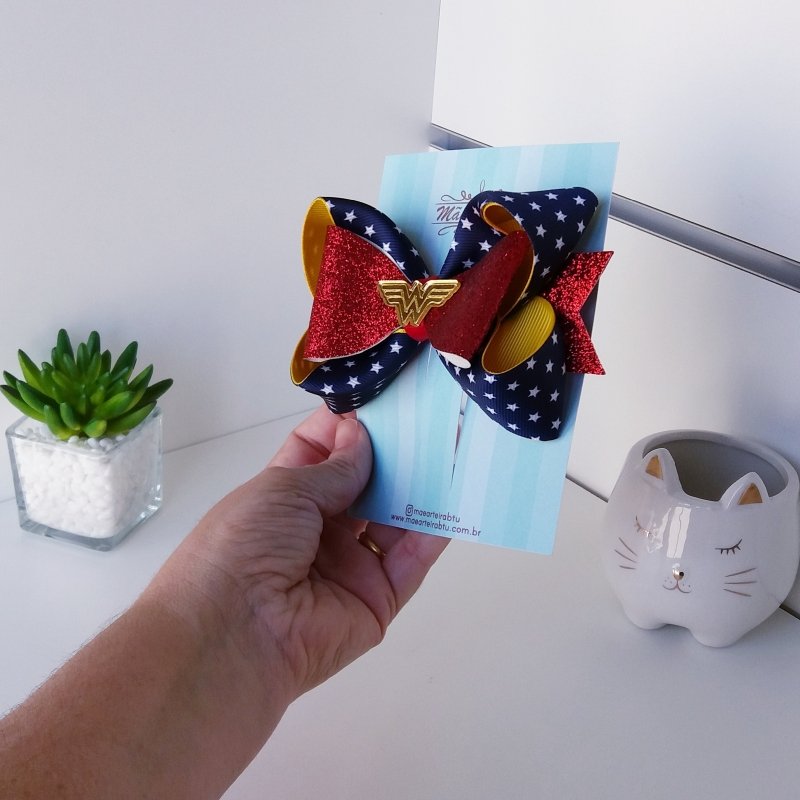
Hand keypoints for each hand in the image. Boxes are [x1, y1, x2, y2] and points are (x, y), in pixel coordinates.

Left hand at [150, 406, 448, 699]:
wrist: (233, 636)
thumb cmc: (244, 545)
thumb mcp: (283, 490)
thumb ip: (334, 467)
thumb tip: (362, 435)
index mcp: (282, 499)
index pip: (320, 453)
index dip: (348, 427)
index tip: (381, 400)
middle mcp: (317, 531)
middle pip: (362, 484)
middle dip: (390, 453)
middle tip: (426, 418)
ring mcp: (349, 566)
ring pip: (392, 519)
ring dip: (417, 487)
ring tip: (450, 448)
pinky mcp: (378, 600)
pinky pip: (411, 561)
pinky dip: (433, 531)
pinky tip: (455, 498)